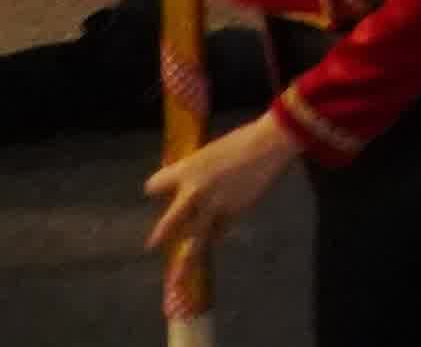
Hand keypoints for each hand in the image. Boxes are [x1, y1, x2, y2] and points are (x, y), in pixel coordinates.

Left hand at [146, 110, 301, 262]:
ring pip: (195, 240)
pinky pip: (219, 232)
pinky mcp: (234, 213)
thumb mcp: (208, 153)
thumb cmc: (240, 141)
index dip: (157, 188)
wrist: (269, 144)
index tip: (160, 191)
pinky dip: (216, 237)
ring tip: (177, 279)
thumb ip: (196, 172)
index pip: (154, 186)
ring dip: (185, 261)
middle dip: (160, 235)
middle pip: (169, 222)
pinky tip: (216, 240)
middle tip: (151, 247)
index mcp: (185, 171)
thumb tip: (191, 186)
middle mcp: (194, 192)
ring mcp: (214, 206)